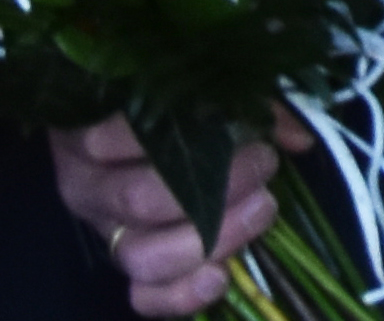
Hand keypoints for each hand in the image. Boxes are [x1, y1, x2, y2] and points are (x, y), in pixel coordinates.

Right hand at [50, 114, 309, 316]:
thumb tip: (297, 138)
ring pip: (141, 254)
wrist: (114, 135)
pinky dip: (180, 295)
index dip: (190, 133)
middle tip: (264, 165)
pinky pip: (142, 297)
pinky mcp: (121, 267)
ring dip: (209, 240)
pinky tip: (219, 277)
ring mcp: (101, 231)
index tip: (242, 123)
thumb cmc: (159, 102)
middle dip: (212, 189)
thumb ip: (240, 103)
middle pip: (139, 200)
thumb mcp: (192, 88)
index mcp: (88, 130)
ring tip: (260, 212)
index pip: (127, 133)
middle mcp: (86, 185)